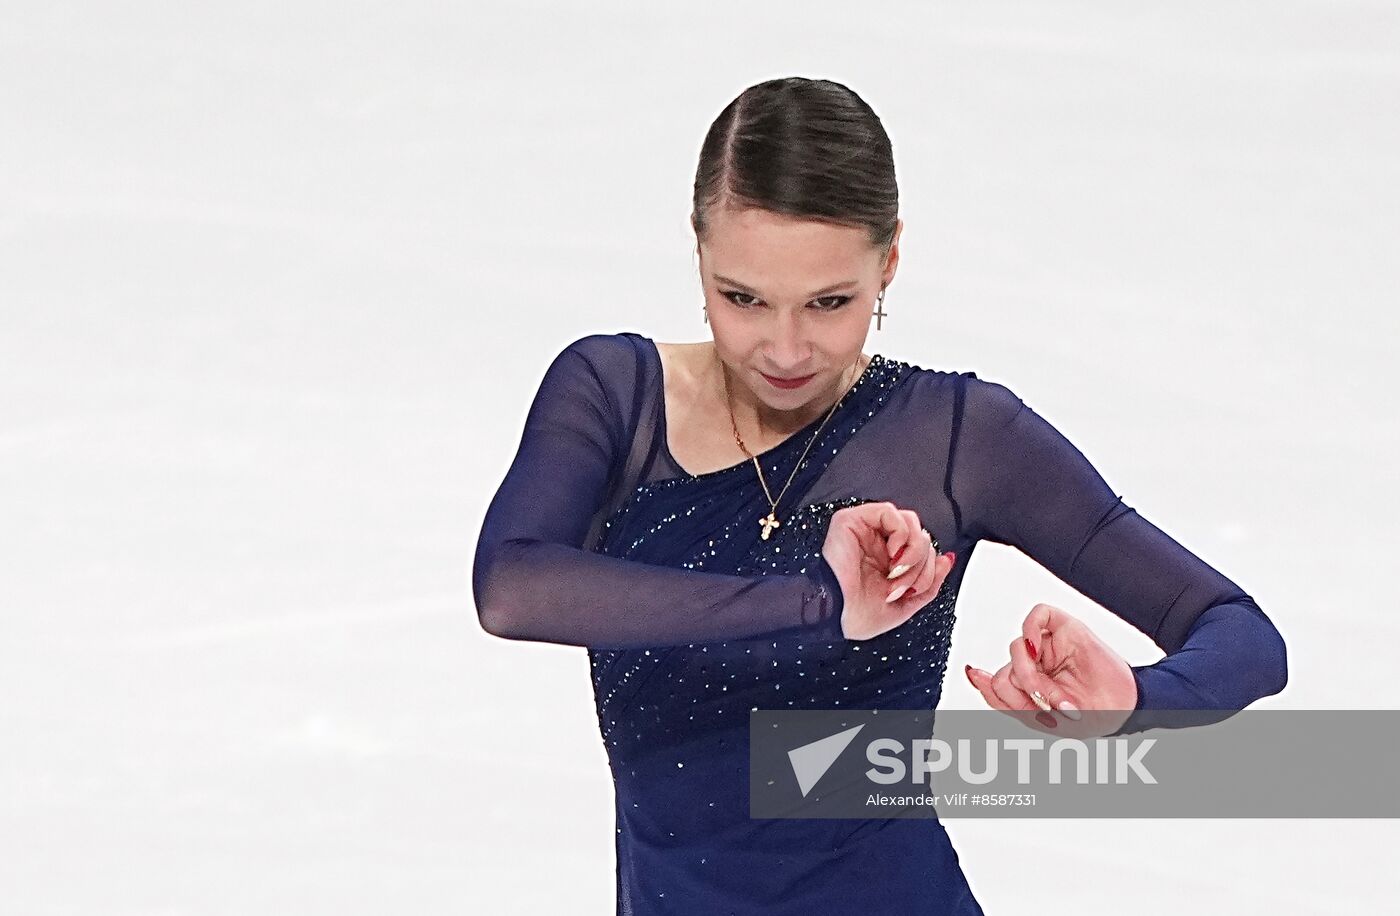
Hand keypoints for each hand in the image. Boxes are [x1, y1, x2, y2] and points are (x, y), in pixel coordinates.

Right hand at [822, 501, 955, 640]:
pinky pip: (889, 512)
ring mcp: (865, 530)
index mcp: (887, 561)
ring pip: (909, 521)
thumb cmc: (858, 615)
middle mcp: (877, 543)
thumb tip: (947, 560)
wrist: (835, 616)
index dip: (928, 568)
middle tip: (902, 584)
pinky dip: (900, 533)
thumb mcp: (906, 603)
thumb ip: (930, 582)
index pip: (922, 548)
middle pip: (920, 535)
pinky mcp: (851, 520)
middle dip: (920, 565)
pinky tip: (891, 553)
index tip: (916, 589)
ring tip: (897, 569)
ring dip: (913, 550)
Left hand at [964, 603, 1137, 737]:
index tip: (1018, 705)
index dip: (999, 695)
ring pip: (1015, 648)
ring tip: (1053, 694)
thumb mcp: (1038, 718)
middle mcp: (1035, 665)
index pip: (997, 683)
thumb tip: (974, 675)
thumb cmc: (1089, 715)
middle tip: (1042, 705)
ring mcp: (1049, 647)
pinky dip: (1030, 630)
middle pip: (1003, 670)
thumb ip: (1003, 699)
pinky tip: (1038, 651)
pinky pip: (1037, 615)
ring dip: (1028, 675)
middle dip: (1017, 692)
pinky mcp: (1065, 628)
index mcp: (1028, 685)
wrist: (1123, 709)